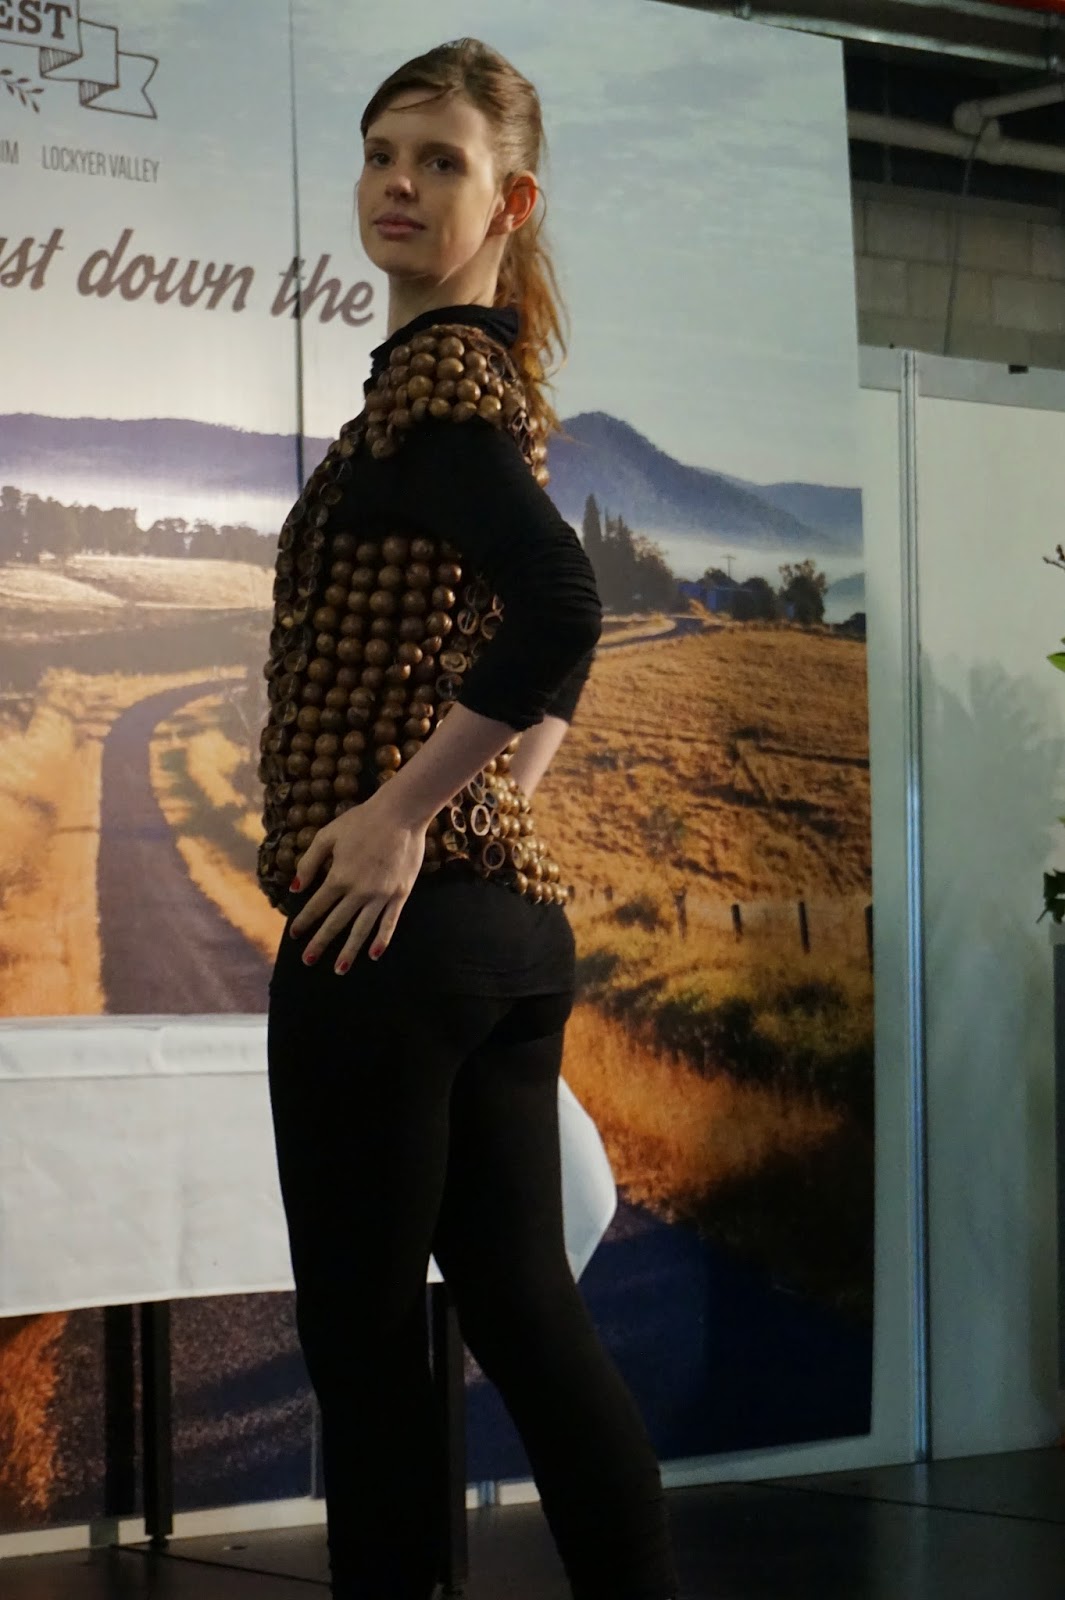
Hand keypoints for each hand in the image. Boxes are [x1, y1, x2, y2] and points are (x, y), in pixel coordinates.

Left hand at [288, 793, 427, 972]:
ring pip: (362, 930)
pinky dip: (381, 940)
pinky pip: (389, 923)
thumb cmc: (361, 821)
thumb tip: (295, 887)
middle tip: (308, 960)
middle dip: (320, 943)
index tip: (293, 934)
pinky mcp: (400, 894)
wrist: (400, 814)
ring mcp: (381, 895)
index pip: (316, 906)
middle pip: (336, 923)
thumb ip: (309, 862)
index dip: (303, 921)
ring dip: (349, 951)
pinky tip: (373, 954)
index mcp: (339, 877)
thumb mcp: (328, 835)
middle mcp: (359, 891)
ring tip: (339, 969)